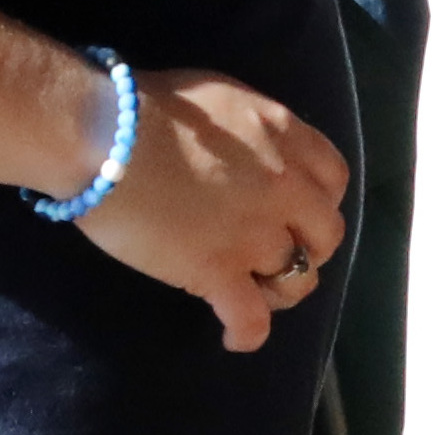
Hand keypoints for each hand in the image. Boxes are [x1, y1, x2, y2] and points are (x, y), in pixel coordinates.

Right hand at [67, 62, 349, 353]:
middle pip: (325, 234)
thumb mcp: (218, 95)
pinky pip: (251, 318)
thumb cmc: (141, 103)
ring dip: (280, 289)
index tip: (295, 208)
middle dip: (307, 247)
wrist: (102, 136)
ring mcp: (255, 234)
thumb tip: (241, 149)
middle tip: (274, 252)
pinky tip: (234, 339)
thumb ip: (249, 126)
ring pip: (297, 280)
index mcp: (283, 136)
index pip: (332, 178)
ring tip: (254, 293)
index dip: (317, 200)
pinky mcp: (218, 271)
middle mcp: (284, 187)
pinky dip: (246, 333)